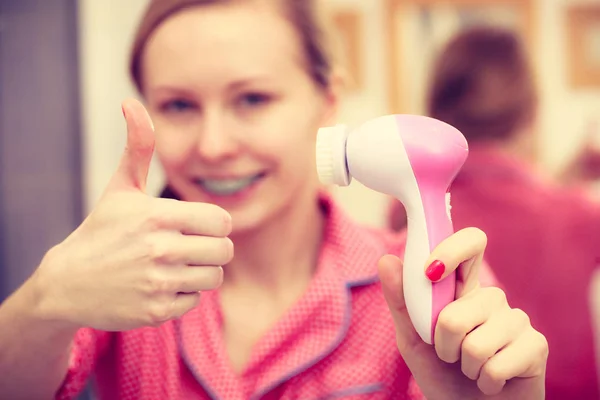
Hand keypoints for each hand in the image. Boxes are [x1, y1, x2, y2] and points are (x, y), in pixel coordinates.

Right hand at [30, 99, 232, 330]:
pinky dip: (181, 296)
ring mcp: (158, 283)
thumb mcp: (120, 188)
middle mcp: (160, 250)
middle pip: (224, 252)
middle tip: (188, 248)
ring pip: (213, 278)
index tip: (198, 226)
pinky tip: (157, 287)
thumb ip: (138, 147)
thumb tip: (132, 102)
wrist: (67, 283)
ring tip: (172, 267)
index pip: (222, 222)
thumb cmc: (102, 231)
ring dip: (198, 273)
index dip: (215, 225)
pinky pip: (194, 302)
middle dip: (211, 250)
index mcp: (157, 216)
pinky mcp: (155, 312)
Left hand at [378, 228, 547, 398]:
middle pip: (456, 312)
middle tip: (449, 354)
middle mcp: (491, 298)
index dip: (451, 248)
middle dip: (442, 344)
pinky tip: (491, 382)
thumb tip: (387, 259)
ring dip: (464, 366)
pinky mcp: (536, 346)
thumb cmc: (441, 373)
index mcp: (463, 288)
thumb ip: (401, 301)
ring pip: (474, 344)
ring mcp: (516, 320)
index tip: (430, 271)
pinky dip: (484, 382)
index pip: (469, 244)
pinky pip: (495, 366)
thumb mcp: (412, 339)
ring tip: (472, 369)